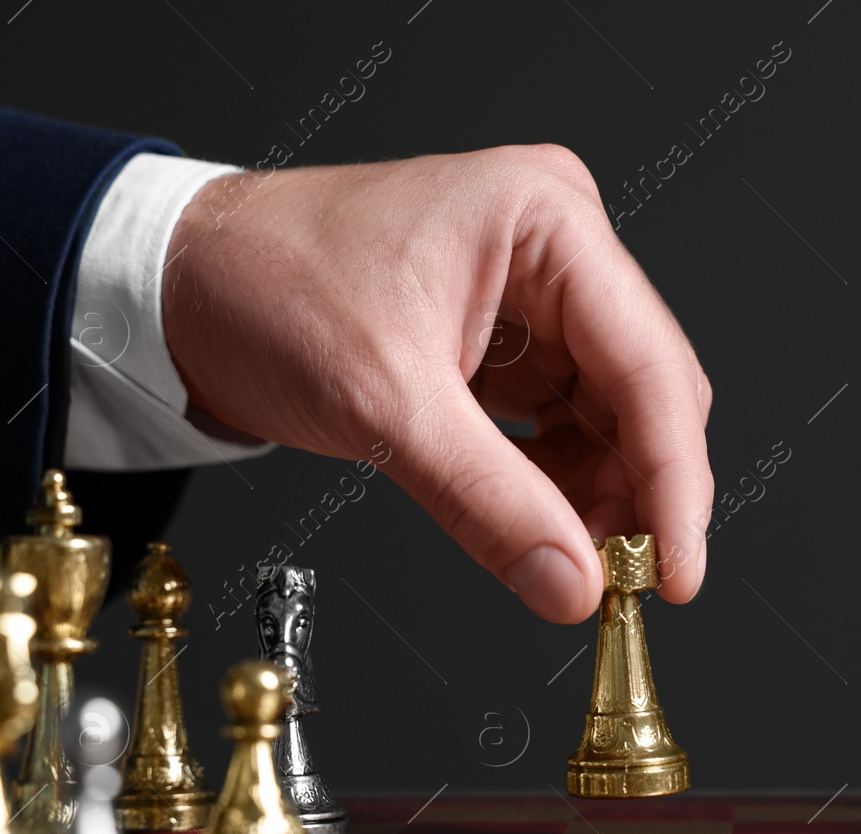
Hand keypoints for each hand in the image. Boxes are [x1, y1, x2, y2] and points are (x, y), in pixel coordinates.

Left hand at [161, 146, 713, 623]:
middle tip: (623, 583)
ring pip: (615, 420)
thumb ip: (489, 501)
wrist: (184, 285)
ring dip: (603, 498)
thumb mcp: (383, 402)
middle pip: (647, 394)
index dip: (674, 481)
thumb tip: (574, 586)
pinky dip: (562, 485)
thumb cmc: (264, 288)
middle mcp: (560, 250)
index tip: (676, 572)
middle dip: (639, 493)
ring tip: (570, 561)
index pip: (649, 366)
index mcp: (548, 221)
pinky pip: (569, 426)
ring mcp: (541, 296)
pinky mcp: (516, 341)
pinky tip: (543, 527)